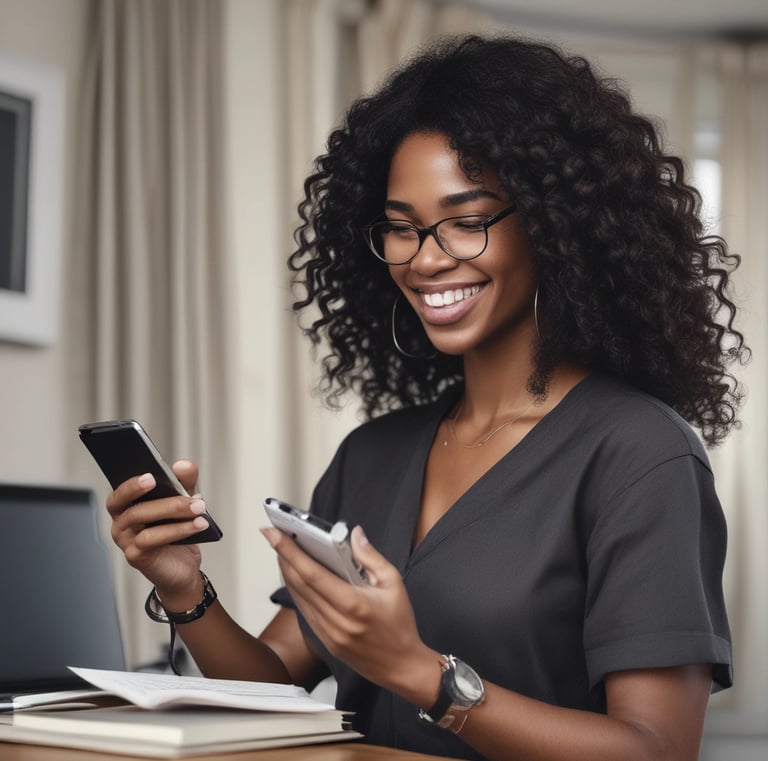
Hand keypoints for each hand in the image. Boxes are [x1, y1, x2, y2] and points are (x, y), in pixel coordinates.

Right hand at [106, 460, 208, 599]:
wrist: (182, 565)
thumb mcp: (183, 499)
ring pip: (144, 521)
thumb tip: (184, 465)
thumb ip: (184, 481)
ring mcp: (125, 540)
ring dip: (174, 513)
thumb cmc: (176, 529)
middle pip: (134, 507)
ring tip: (199, 508)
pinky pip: (152, 540)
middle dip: (164, 499)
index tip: (152, 475)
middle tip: (188, 495)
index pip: (120, 492)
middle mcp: (121, 521)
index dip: (132, 484)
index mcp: (127, 504)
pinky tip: (198, 525)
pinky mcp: (135, 556)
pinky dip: (177, 530)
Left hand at [261, 526, 439, 707]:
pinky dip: (298, 590)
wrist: (402, 667)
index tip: (275, 533)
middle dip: (283, 556)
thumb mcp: (394, 583)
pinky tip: (297, 577)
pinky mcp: (325, 641)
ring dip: (288, 572)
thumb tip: (354, 534)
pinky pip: (305, 611)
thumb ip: (371, 557)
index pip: (312, 573)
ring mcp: (327, 634)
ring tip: (283, 551)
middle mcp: (335, 621)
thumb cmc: (400, 625)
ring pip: (298, 597)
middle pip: (299, 584)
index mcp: (352, 604)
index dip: (290, 551)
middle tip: (274, 535)